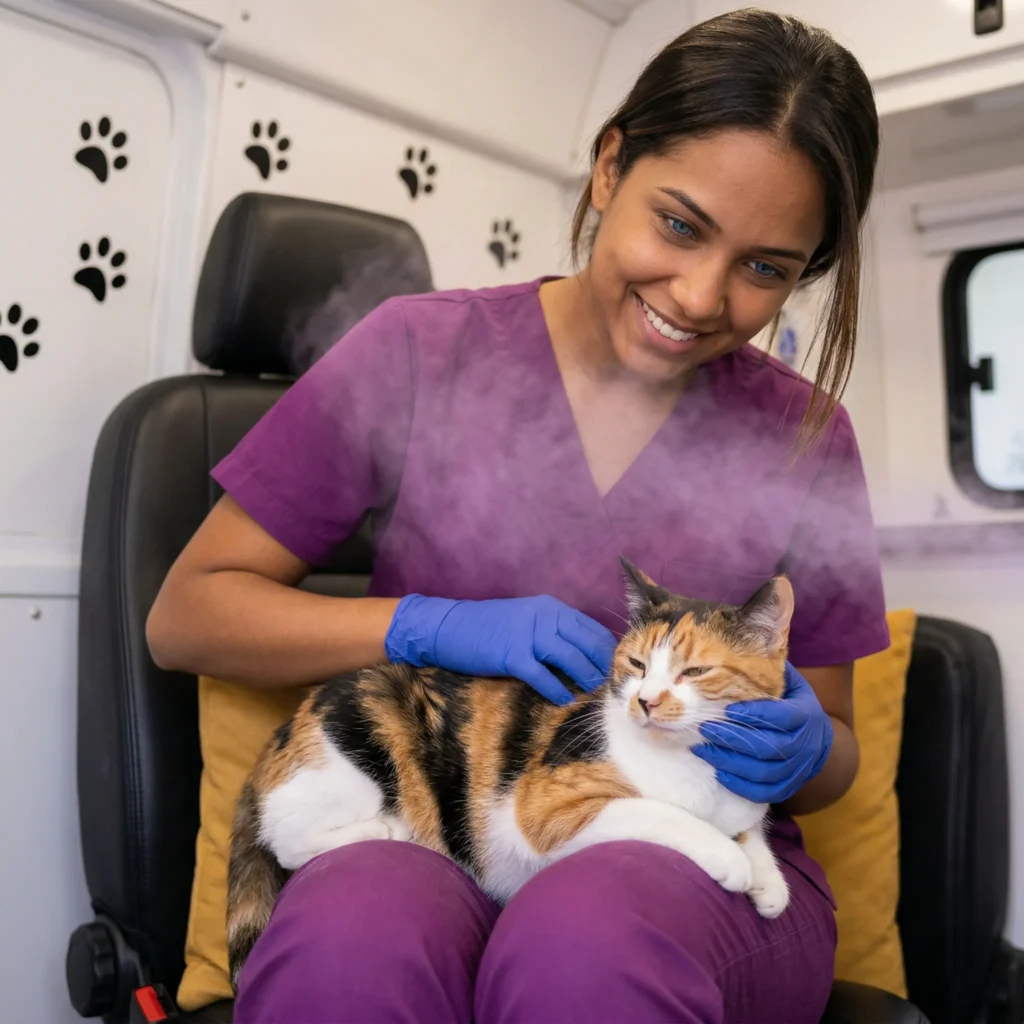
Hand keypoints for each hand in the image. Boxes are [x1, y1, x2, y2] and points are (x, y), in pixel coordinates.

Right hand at [384, 594, 615, 704]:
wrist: (448, 627)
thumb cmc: (486, 627)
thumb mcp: (525, 619)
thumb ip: (552, 631)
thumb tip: (580, 654)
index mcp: (549, 607)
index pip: (590, 629)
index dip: (605, 650)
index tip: (613, 668)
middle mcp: (543, 617)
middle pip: (586, 643)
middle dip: (601, 666)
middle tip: (609, 686)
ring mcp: (527, 635)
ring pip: (571, 658)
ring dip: (586, 678)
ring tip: (593, 693)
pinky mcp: (511, 655)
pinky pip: (543, 677)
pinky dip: (557, 690)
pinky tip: (564, 700)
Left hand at [691, 663, 833, 803]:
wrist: (818, 742)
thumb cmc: (792, 704)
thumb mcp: (790, 683)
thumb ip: (771, 669)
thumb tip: (746, 642)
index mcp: (806, 715)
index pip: (781, 716)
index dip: (755, 714)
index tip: (726, 709)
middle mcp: (805, 745)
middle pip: (768, 746)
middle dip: (733, 738)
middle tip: (703, 728)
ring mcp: (797, 769)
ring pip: (763, 771)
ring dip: (729, 762)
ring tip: (701, 749)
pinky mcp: (787, 787)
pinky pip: (764, 793)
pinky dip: (740, 785)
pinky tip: (718, 772)